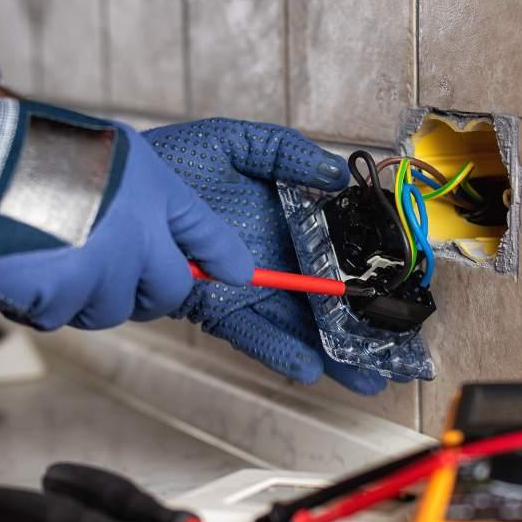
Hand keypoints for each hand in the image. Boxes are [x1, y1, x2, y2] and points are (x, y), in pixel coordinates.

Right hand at [0, 103, 254, 329]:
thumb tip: (149, 243)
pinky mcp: (59, 298)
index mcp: (147, 188)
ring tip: (48, 252)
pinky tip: (17, 264)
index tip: (234, 274)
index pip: (204, 233)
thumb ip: (134, 195)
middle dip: (145, 290)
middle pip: (165, 291)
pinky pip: (59, 316)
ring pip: (108, 309)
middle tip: (109, 270)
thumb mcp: (97, 150)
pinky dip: (38, 301)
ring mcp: (99, 269)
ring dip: (84, 294)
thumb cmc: (18, 149)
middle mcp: (134, 232)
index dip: (221, 259)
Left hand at [143, 118, 386, 395]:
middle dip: (364, 331)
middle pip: (327, 301)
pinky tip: (308, 368)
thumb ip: (285, 152)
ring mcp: (246, 288)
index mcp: (286, 221)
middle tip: (404, 359)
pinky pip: (251, 334)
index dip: (371, 274)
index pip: (339, 252)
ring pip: (298, 326)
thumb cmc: (173, 163)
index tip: (404, 295)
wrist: (117, 191)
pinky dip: (278, 351)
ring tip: (369, 378)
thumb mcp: (235, 143)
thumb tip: (335, 173)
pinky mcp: (214, 308)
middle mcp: (272, 259)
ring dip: (333, 354)